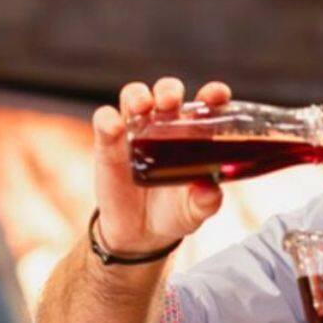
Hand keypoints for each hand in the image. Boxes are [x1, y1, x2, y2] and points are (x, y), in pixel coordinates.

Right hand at [92, 77, 227, 253]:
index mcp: (195, 135)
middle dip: (169, 90)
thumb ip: (206, 201)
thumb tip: (211, 189)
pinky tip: (114, 126)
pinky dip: (107, 119)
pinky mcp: (108, 144)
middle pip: (167, 92)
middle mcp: (165, 127)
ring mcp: (135, 132)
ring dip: (137, 95)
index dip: (213, 94)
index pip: (206, 106)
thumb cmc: (176, 212)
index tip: (217, 94)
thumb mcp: (195, 211)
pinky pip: (104, 121)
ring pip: (133, 97)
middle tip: (171, 102)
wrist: (141, 232)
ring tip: (143, 107)